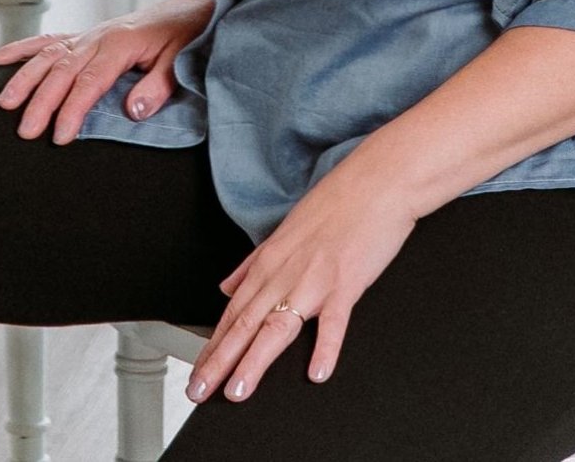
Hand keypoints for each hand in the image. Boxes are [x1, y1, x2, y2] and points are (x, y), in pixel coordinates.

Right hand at [0, 0, 212, 143]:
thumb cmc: (184, 34)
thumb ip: (158, 86)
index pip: (90, 81)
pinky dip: (22, 50)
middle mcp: (99, 37)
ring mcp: (89, 35)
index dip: (72, 109)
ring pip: (48, 54)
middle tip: (25, 130)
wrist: (187, 8)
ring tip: (5, 102)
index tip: (60, 135)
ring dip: (24, 78)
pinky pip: (48, 41)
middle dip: (41, 101)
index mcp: (121, 43)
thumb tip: (133, 110)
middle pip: (62, 70)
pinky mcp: (84, 36)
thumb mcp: (180, 61)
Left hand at [187, 155, 416, 405]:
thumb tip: (225, 286)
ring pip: (276, 328)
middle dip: (219, 361)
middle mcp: (285, 273)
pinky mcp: (346, 283)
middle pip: (244, 324)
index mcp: (269, 262)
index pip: (232, 312)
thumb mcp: (284, 231)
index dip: (212, 346)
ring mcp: (314, 280)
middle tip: (198, 391)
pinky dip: (324, 348)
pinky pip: (333, 321)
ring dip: (254, 362)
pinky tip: (316, 373)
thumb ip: (252, 263)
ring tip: (237, 392)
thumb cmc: (334, 205)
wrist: (376, 183)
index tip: (198, 373)